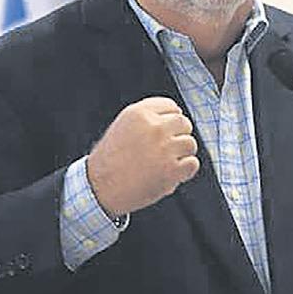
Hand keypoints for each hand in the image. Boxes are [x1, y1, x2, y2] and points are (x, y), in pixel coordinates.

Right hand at [86, 97, 199, 216]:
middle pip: (184, 123)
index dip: (171, 119)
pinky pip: (192, 163)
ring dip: (183, 154)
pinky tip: (172, 173)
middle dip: (179, 135)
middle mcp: (154, 127)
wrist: (100, 187)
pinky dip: (185, 170)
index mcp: (140, 113)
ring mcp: (164, 148)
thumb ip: (147, 118)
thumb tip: (176, 116)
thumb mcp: (123, 126)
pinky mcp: (171, 170)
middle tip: (168, 148)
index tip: (167, 130)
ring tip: (168, 162)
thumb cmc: (110, 159)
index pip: (171, 106)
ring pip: (190, 144)